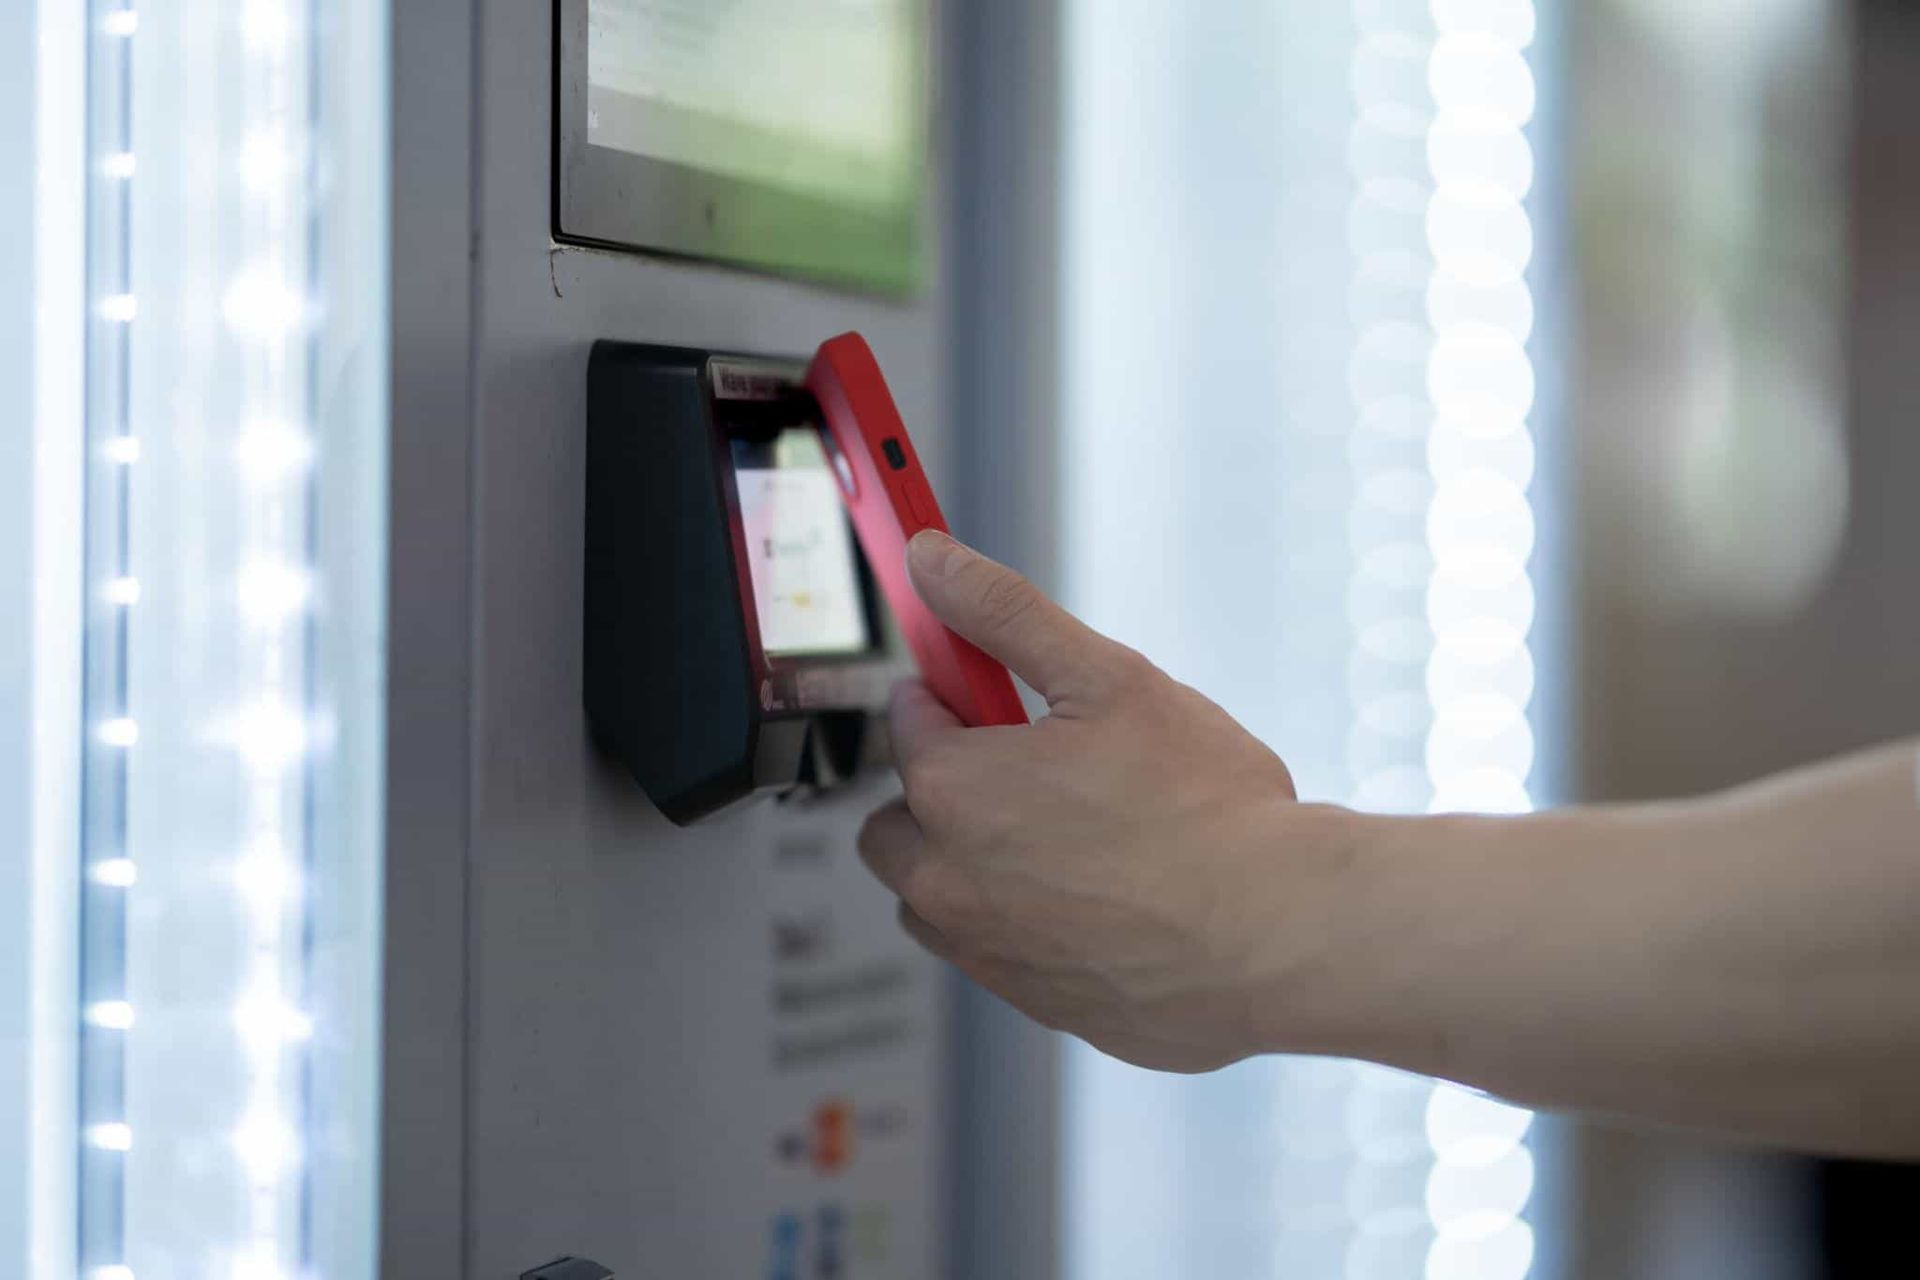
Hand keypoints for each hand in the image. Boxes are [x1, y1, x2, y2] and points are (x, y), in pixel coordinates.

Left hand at [859, 531, 1347, 1072]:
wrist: (1281, 936)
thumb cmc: (1205, 809)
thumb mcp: (1108, 678)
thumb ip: (1006, 613)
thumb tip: (928, 559)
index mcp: (953, 790)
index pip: (908, 720)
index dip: (958, 696)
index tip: (998, 696)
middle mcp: (946, 880)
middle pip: (896, 821)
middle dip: (943, 789)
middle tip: (1032, 770)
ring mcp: (985, 953)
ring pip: (936, 896)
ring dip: (971, 864)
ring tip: (1071, 838)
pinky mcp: (1033, 1004)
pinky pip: (997, 952)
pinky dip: (1026, 923)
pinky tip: (1105, 899)